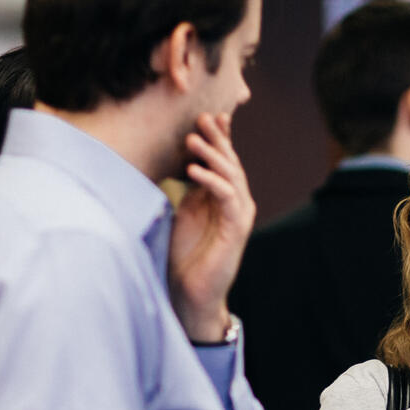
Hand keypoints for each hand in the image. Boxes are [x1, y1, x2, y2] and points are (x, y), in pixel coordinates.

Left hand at [169, 113, 254, 342]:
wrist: (190, 293)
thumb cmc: (183, 256)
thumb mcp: (180, 213)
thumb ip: (185, 190)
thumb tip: (170, 163)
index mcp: (222, 197)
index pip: (223, 161)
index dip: (218, 138)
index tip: (205, 116)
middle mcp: (235, 202)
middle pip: (230, 162)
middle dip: (217, 139)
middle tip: (202, 118)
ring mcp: (238, 215)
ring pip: (232, 175)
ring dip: (212, 155)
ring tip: (192, 139)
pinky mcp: (237, 229)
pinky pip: (228, 197)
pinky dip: (212, 181)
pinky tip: (193, 170)